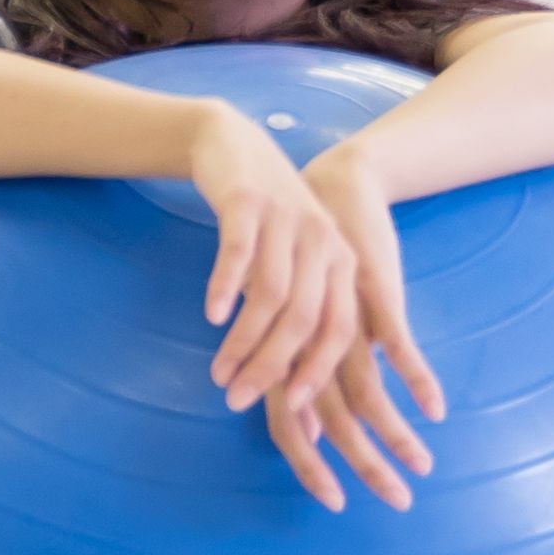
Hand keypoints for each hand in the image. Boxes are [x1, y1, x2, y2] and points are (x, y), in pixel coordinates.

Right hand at [182, 104, 363, 424]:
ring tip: (219, 373)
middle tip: (239, 400)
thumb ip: (299, 320)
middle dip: (273, 366)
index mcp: (341, 264)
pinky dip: (227, 285)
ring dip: (244, 339)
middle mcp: (322, 243)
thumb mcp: (295, 265)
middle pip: (305, 319)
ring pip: (271, 293)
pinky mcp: (247, 201)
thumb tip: (300, 400)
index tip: (293, 409)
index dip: (318, 371)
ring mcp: (285, 221)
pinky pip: (239, 250)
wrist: (235, 145)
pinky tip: (211, 315)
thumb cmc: (266, 223)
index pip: (339, 329)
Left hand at [273, 143, 446, 511]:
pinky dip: (415, 377)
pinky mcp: (370, 296)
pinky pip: (394, 344)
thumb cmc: (311, 269)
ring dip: (395, 432)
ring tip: (423, 466)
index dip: (311, 468)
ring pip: (364, 391)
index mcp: (289, 358)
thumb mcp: (308, 330)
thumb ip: (312, 380)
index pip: (291, 429)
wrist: (326, 193)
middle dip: (365, 464)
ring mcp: (341, 322)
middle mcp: (310, 348)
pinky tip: (436, 408)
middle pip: (332, 421)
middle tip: (397, 502)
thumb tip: (314, 434)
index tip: (337, 505)